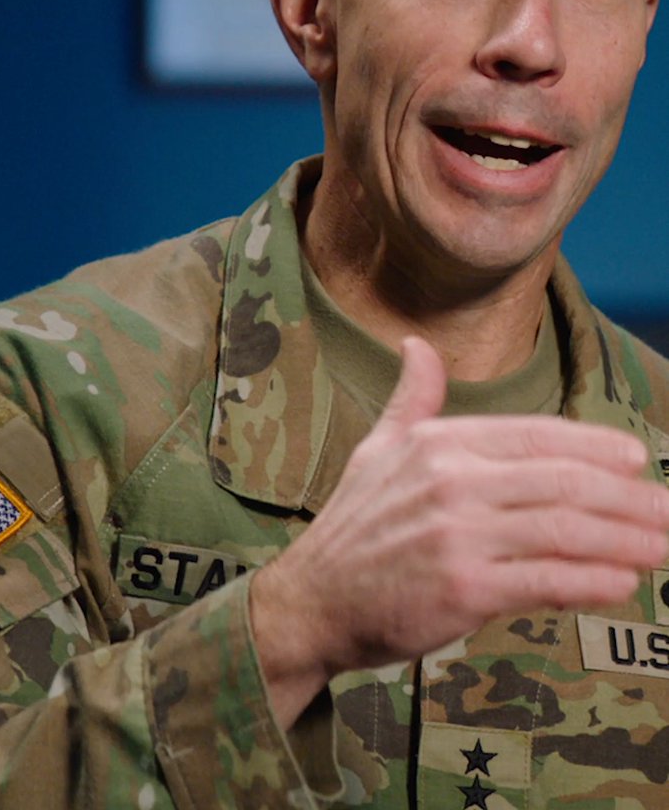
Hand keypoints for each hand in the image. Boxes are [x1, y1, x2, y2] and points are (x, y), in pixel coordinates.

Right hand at [250, 337, 668, 727]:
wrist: (312, 599)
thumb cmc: (353, 526)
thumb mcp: (378, 449)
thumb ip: (412, 398)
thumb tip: (417, 347)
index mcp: (440, 442)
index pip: (536, 435)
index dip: (594, 446)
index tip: (637, 459)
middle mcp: (451, 481)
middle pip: (563, 482)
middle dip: (628, 498)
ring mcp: (457, 534)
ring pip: (563, 530)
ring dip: (624, 539)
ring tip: (662, 546)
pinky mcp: (461, 588)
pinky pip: (543, 580)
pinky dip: (589, 581)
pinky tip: (620, 583)